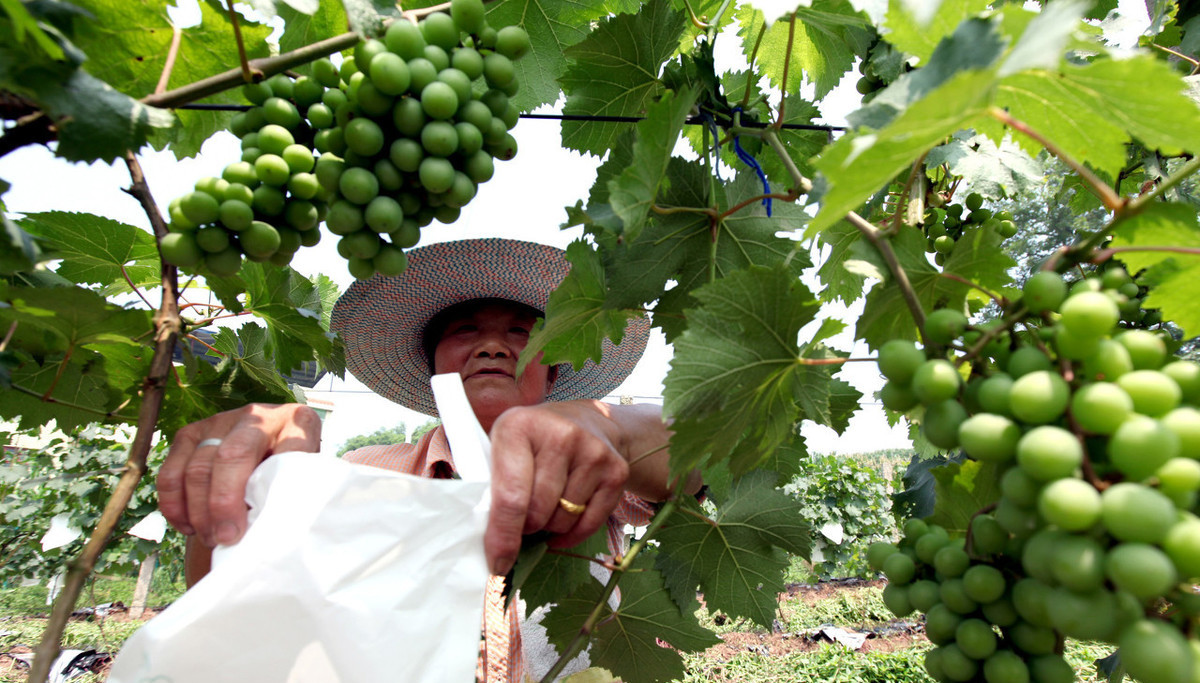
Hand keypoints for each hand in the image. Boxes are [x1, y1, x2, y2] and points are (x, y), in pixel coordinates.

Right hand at [157, 403, 320, 547]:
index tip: (239, 531)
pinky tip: (189, 526)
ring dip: (197, 511)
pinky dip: (174, 506)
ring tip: (211, 538)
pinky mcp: (191, 433)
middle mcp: (256, 415)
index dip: (246, 493)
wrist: (275, 446)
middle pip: (227, 458)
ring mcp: (219, 421)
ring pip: (195, 469)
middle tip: (224, 539)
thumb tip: (271, 529)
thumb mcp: (305, 477)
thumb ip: (293, 491)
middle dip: (220, 506)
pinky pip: (170, 474)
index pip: (273, 452)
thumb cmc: (293, 470)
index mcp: (295, 422)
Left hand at [485, 400, 630, 575]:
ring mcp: (593, 452)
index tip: (498, 565)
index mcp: (518, 427)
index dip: (503, 537)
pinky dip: (573, 533)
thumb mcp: (503, 447)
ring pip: (563, 520)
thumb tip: (492, 547)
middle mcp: (560, 435)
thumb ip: (491, 488)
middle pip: (538, 512)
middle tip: (524, 514)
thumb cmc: (532, 442)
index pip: (510, 497)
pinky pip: (589, 524)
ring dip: (550, 525)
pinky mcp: (616, 470)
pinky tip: (566, 516)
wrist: (586, 421)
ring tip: (548, 502)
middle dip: (526, 526)